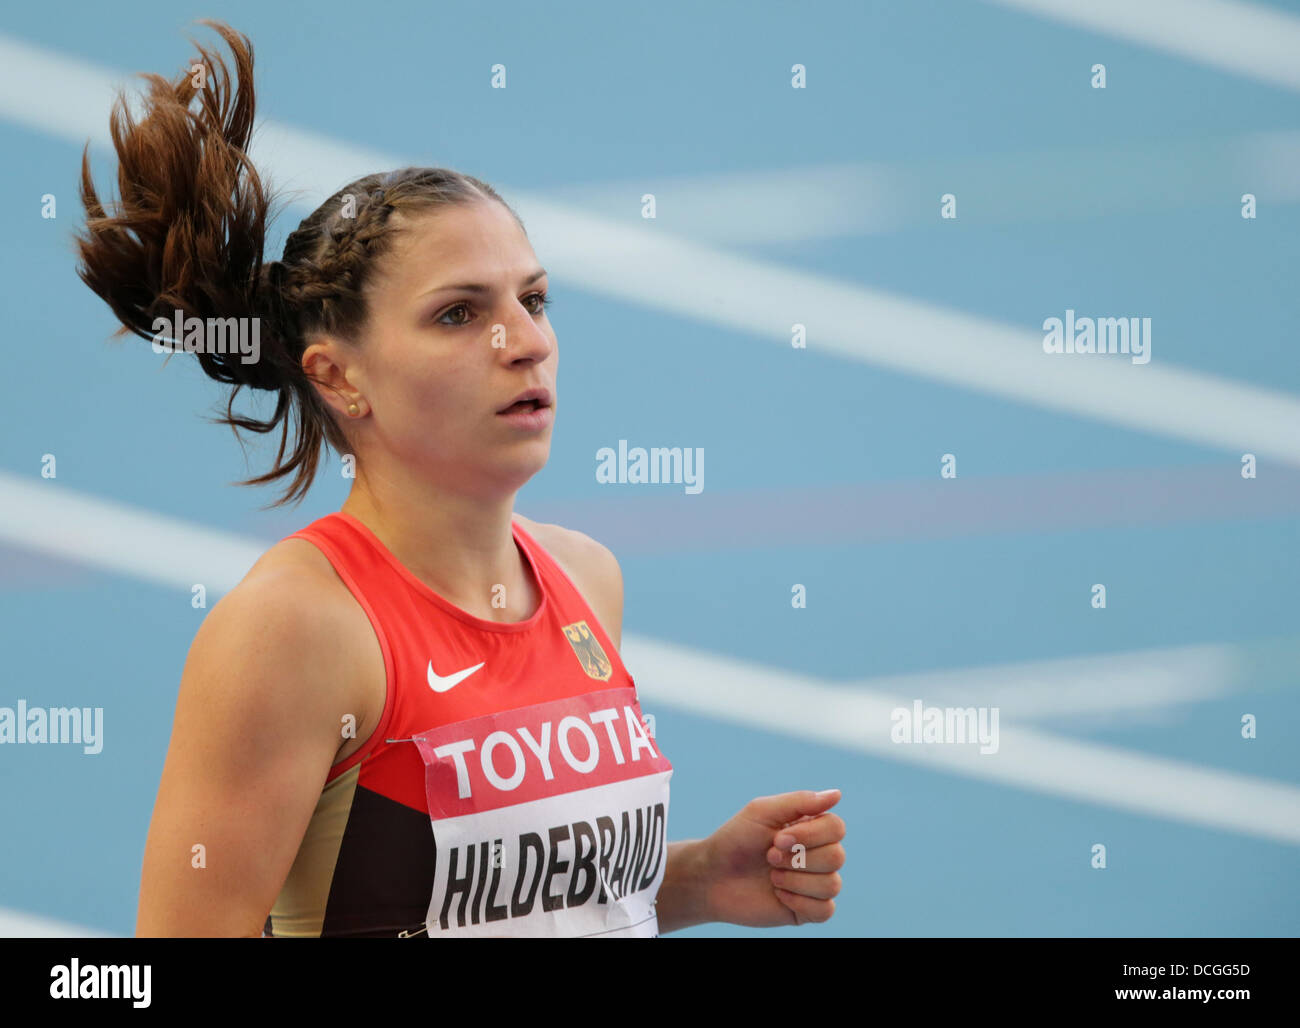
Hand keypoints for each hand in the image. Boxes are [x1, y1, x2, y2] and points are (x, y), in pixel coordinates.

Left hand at [699, 789, 844, 926]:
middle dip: (798, 859)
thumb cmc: (735, 840)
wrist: (712, 877)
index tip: (777, 838)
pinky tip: (778, 895)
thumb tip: (837, 794)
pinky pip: (825, 910)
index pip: (836, 828)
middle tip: (769, 857)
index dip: (810, 835)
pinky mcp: (806, 911)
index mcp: (810, 829)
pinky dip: (799, 902)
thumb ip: (801, 801)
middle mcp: (817, 855)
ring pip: (832, 884)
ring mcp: (813, 884)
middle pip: (836, 856)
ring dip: (796, 880)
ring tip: (772, 877)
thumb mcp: (762, 812)